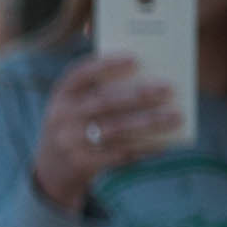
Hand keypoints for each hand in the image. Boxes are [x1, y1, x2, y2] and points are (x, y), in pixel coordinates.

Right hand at [31, 54, 181, 213]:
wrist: (51, 168)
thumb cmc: (74, 124)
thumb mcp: (73, 103)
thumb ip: (97, 88)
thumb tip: (143, 74)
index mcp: (61, 94)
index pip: (81, 74)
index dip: (106, 65)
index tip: (136, 58)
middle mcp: (63, 116)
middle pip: (104, 102)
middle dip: (139, 95)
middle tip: (168, 89)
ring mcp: (71, 142)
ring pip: (116, 130)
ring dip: (149, 123)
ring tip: (176, 117)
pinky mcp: (83, 164)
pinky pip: (119, 154)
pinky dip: (144, 148)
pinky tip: (164, 143)